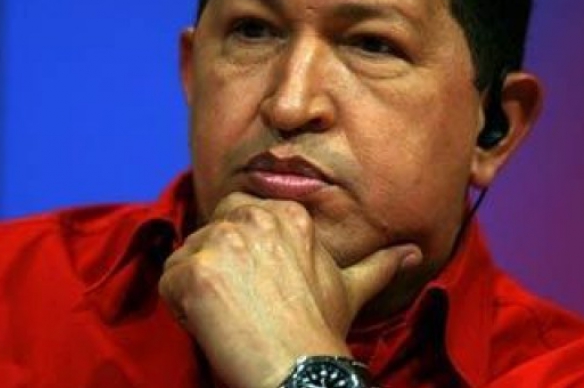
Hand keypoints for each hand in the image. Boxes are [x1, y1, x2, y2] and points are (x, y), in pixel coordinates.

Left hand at [158, 192, 420, 387]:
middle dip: (216, 262)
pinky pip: (169, 280)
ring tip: (230, 316)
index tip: (255, 283)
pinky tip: (211, 325)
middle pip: (210, 230)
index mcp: (287, 215)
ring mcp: (221, 242)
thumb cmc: (321, 329)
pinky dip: (181, 306)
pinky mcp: (194, 270)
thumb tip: (414, 252)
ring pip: (188, 254)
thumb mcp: (352, 289)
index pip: (239, 215)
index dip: (240, 251)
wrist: (299, 368)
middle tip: (239, 300)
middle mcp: (253, 218)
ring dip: (199, 286)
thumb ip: (378, 264)